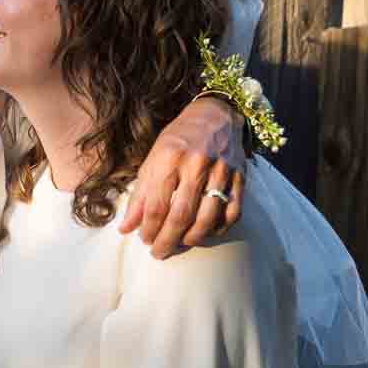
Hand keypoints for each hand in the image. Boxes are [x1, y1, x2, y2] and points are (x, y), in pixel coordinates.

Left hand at [120, 96, 245, 257]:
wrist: (215, 114)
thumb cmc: (178, 139)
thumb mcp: (152, 159)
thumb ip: (140, 195)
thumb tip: (126, 228)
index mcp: (169, 158)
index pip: (157, 205)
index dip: (149, 229)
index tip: (144, 240)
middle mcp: (196, 164)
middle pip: (181, 215)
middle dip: (167, 240)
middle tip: (159, 252)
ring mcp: (221, 170)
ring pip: (208, 217)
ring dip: (192, 238)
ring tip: (181, 244)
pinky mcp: (241, 176)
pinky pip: (232, 211)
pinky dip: (219, 228)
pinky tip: (207, 232)